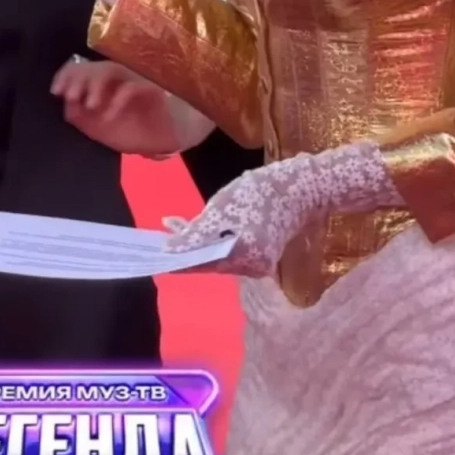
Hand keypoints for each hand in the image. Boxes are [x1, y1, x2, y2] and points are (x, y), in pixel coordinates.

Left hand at [51, 57, 181, 156]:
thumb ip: (82, 118)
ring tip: (89, 104)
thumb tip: (67, 104)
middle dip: (78, 79)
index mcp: (102, 84)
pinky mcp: (152, 89)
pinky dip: (117, 100)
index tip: (56, 91)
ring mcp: (135, 79)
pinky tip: (109, 116)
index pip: (81, 68)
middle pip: (94, 65)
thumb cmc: (133, 130)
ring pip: (112, 69)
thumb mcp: (100, 129)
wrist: (165, 140)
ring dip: (95, 84)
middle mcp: (117, 77)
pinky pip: (133, 87)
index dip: (66, 75)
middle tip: (70, 96)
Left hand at [163, 141, 401, 278]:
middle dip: (184, 249)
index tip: (151, 256)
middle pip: (208, 262)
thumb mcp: (224, 205)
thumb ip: (197, 231)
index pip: (201, 262)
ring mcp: (257, 265)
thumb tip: (171, 250)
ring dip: (195, 243)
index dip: (176, 258)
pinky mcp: (258, 257)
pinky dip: (210, 240)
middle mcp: (252, 267)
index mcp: (246, 254)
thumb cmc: (263, 189)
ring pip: (217, 256)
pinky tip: (191, 228)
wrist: (303, 186)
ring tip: (172, 226)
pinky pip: (228, 252)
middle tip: (157, 238)